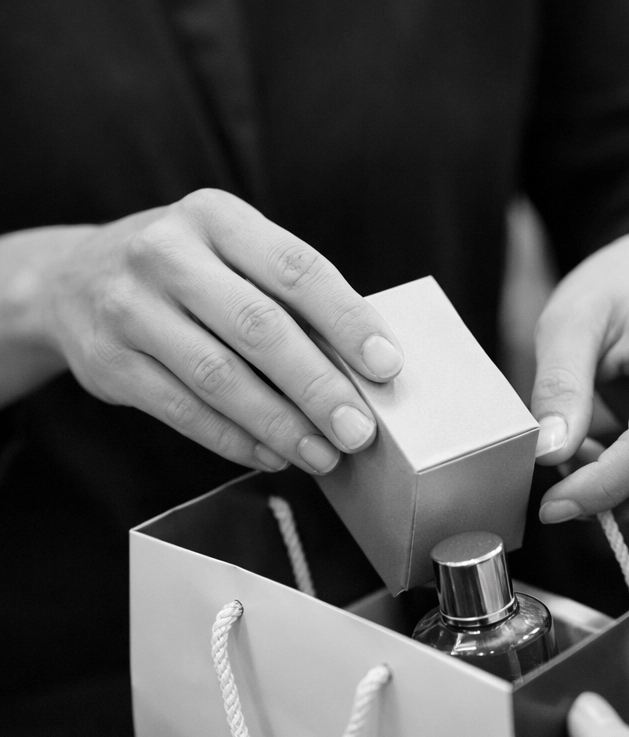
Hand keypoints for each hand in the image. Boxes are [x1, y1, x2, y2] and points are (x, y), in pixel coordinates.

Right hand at [34, 189, 403, 473]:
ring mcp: (130, 308)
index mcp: (215, 216)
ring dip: (281, 425)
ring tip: (324, 455)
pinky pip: (185, 412)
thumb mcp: (230, 253)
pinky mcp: (110, 363)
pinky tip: (274, 455)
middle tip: (359, 430)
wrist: (70, 280)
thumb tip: (365, 365)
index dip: (347, 321)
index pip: (296, 269)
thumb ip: (289, 296)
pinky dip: (237, 440)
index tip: (387, 366)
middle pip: (259, 329)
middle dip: (318, 387)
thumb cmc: (185, 272)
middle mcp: (166, 253)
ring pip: (220, 378)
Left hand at [532, 205, 628, 523]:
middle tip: (559, 477)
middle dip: (611, 500)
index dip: (603, 486)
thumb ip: (560, 386)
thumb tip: (550, 453)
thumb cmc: (617, 290)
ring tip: (581, 457)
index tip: (553, 505)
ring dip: (624, 499)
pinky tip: (606, 461)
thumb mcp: (570, 320)